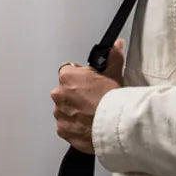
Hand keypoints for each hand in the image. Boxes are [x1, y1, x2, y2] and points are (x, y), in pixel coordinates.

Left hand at [51, 39, 125, 153]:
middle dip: (76, 94)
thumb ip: (113, 57)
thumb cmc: (111, 101)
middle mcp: (59, 94)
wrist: (114, 126)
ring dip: (74, 110)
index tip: (90, 83)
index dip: (81, 77)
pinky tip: (87, 125)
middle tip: (93, 99)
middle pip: (65, 91)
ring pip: (65, 109)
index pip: (69, 72)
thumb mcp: (115, 75)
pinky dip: (74, 126)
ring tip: (92, 114)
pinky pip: (65, 125)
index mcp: (68, 77)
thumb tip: (117, 46)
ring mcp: (59, 113)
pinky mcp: (62, 129)